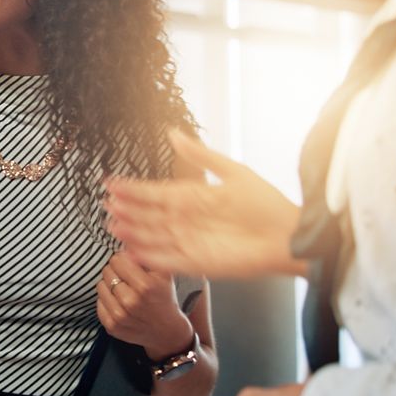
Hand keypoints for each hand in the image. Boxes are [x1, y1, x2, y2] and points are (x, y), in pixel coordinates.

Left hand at [95, 252, 195, 357]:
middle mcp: (131, 301)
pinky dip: (107, 300)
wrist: (166, 331)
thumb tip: (128, 241)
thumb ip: (147, 256)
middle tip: (127, 278)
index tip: (129, 266)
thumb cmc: (164, 298)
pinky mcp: (111, 326)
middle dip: (116, 271)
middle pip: (107, 271)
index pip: (117, 260)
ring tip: (123, 290)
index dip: (123, 260)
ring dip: (110, 285)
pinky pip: (98, 303)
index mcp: (145, 286)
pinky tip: (119, 303)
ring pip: (100, 286)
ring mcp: (119, 316)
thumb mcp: (164, 274)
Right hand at [105, 129, 305, 279]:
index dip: (134, 189)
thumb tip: (174, 133)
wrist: (289, 236)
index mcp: (194, 197)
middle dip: (128, 210)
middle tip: (106, 204)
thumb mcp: (232, 172)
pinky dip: (151, 256)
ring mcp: (191, 241)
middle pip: (150, 215)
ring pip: (154, 237)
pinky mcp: (198, 263)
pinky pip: (168, 260)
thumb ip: (200, 156)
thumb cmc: (266, 204)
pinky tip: (134, 249)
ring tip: (113, 225)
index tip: (113, 183)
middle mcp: (189, 220)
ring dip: (134, 232)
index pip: (157, 193)